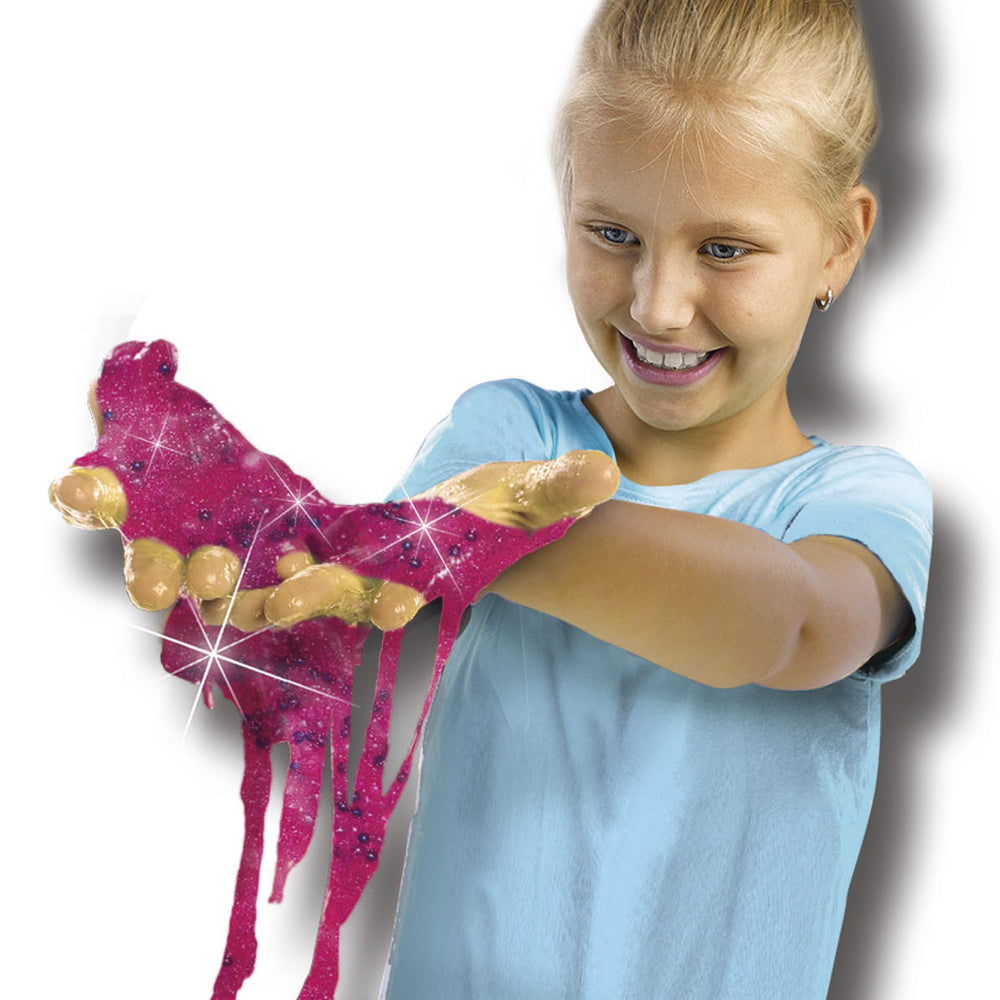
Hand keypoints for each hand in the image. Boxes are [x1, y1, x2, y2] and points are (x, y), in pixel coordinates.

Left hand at [51, 450, 618, 631]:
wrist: (456, 524)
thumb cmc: (491, 516)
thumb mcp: (522, 498)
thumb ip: (555, 492)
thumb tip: (601, 475)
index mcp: (386, 576)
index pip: (347, 595)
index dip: (316, 596)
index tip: (281, 592)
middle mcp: (326, 577)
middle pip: (261, 591)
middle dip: (215, 582)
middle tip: (187, 568)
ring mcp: (289, 554)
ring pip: (215, 566)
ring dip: (164, 552)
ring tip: (106, 514)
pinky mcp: (258, 525)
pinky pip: (195, 522)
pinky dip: (147, 503)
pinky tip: (90, 472)